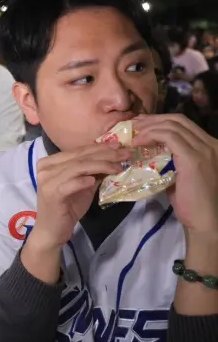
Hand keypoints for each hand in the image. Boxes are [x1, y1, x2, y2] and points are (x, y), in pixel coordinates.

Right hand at [31, 143, 130, 248]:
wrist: (52, 230)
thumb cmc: (67, 207)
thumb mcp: (83, 186)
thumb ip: (93, 172)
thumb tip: (114, 159)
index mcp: (50, 162)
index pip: (78, 151)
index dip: (100, 148)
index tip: (120, 147)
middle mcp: (45, 168)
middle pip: (80, 157)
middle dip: (105, 154)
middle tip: (125, 154)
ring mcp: (47, 180)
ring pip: (78, 167)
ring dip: (101, 166)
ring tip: (118, 167)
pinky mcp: (52, 193)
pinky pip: (72, 183)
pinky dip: (85, 181)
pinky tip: (96, 180)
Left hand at [133, 114, 217, 235]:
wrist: (205, 221)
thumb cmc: (192, 203)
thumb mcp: (181, 175)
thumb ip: (171, 160)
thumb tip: (148, 152)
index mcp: (210, 146)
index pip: (183, 124)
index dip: (160, 121)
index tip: (140, 125)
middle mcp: (210, 144)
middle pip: (178, 120)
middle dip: (152, 120)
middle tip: (132, 125)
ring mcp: (204, 149)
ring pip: (172, 125)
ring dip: (148, 127)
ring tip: (132, 134)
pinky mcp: (193, 158)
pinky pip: (169, 136)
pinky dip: (151, 135)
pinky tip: (138, 142)